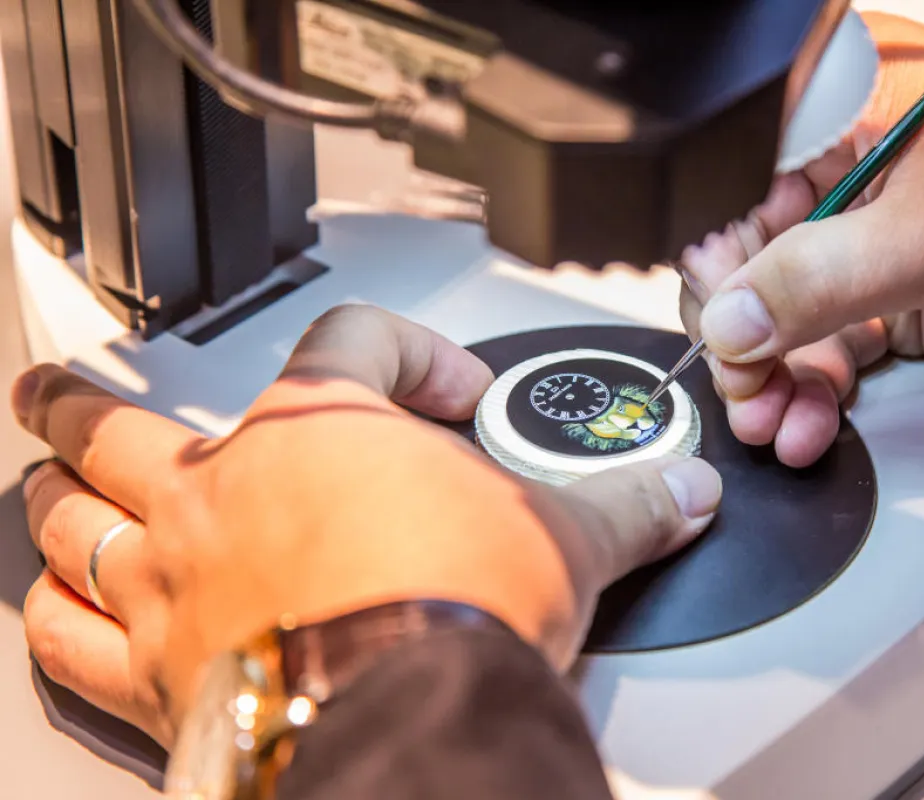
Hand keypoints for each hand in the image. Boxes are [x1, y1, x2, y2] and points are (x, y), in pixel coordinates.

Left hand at [13, 304, 721, 746]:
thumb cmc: (464, 606)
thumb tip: (687, 492)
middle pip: (122, 418)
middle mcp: (227, 492)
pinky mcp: (162, 673)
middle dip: (89, 400)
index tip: (450, 390)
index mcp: (320, 431)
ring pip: (70, 518)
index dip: (410, 350)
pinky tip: (58, 609)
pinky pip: (73, 640)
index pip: (353, 338)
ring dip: (53, 496)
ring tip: (43, 478)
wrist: (416, 713)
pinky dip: (59, 619)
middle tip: (64, 387)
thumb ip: (627, 502)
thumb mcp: (565, 535)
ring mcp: (179, 579)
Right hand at [679, 12, 923, 466]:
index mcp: (847, 110)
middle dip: (740, 334)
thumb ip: (817, 280)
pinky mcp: (890, 300)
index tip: (720, 324)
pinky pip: (824, 350)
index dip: (719, 259)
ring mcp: (868, 240)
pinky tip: (806, 422)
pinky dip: (810, 392)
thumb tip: (728, 321)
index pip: (738, 182)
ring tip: (771, 419)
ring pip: (780, 315)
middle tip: (742, 386)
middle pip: (749, 260)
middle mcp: (847, 173)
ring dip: (769, 376)